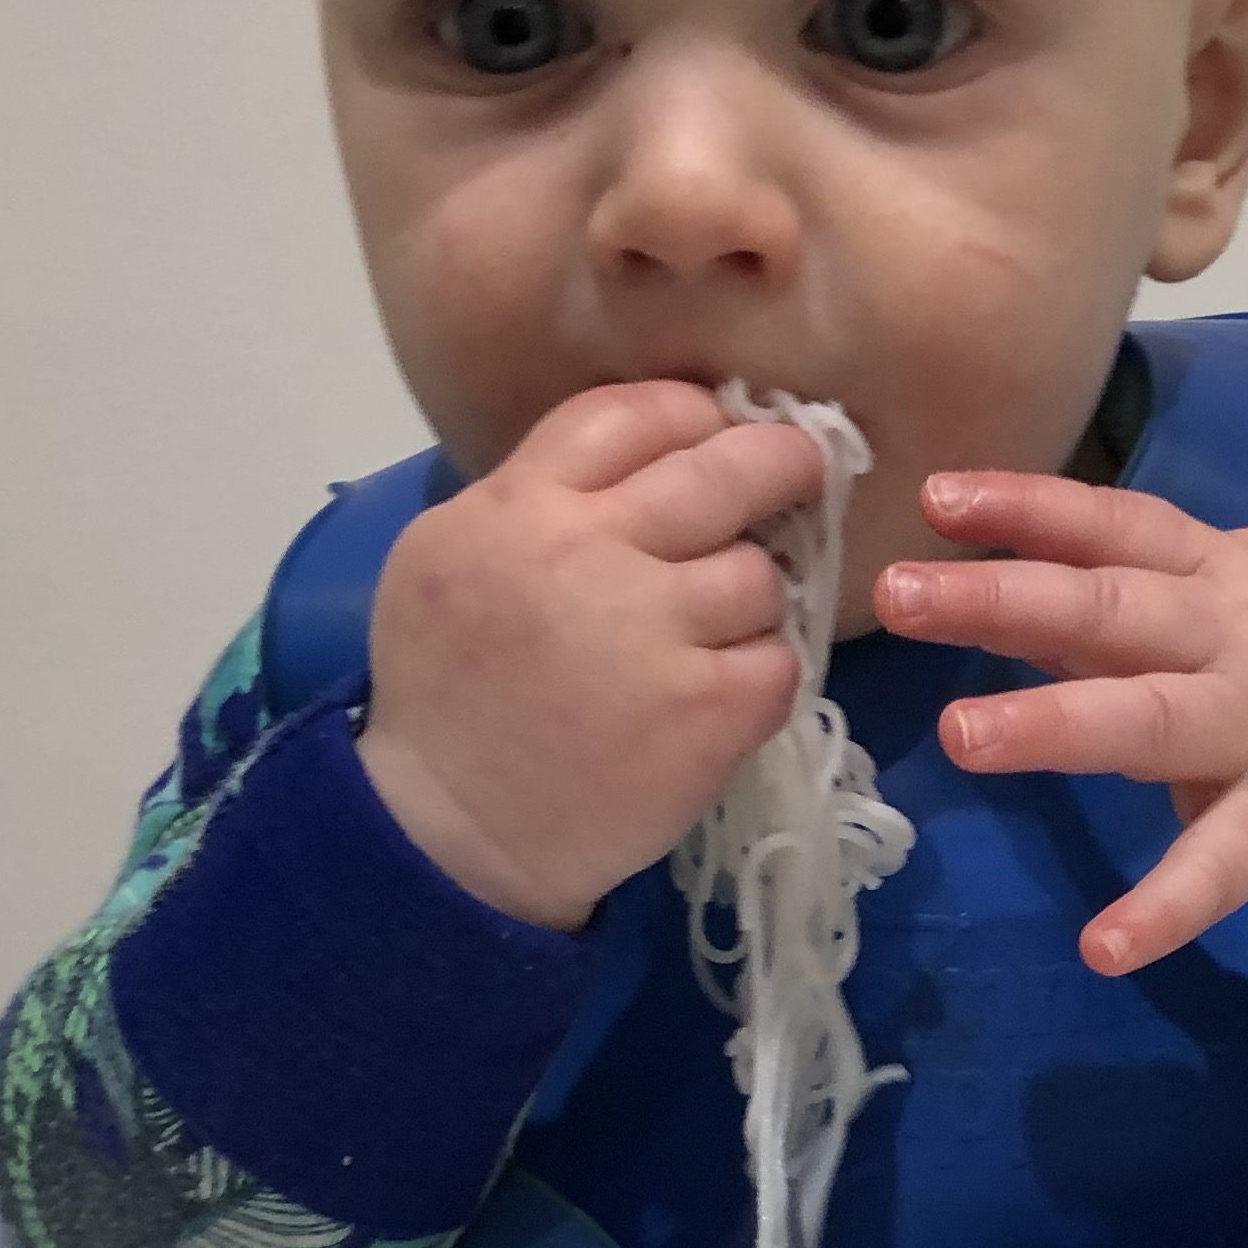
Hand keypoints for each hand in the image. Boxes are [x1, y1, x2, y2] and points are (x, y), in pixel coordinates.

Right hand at [359, 382, 821, 929]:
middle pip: (725, 471)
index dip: (693, 415)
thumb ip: (530, 496)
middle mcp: (589, 553)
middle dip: (778, 463)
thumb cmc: (447, 693)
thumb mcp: (447, 558)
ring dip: (752, 600)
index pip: (633, 414)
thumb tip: (643, 458)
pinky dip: (763, 676)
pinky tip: (720, 697)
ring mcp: (653, 632)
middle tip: (800, 472)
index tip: (717, 431)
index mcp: (520, 507)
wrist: (451, 832)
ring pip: (760, 574)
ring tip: (713, 636)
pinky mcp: (705, 710)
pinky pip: (780, 661)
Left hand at [872, 469, 1247, 975]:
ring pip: (1150, 718)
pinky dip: (1165, 908)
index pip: (1115, 525)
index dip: (1028, 506)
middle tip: (899, 598)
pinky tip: (1104, 946)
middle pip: (1110, 606)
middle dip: (1002, 598)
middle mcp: (1236, 638)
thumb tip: (1002, 589)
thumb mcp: (1242, 601)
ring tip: (960, 735)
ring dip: (1055, 723)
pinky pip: (1220, 867)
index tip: (934, 497)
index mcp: (1220, 576)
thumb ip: (1130, 603)